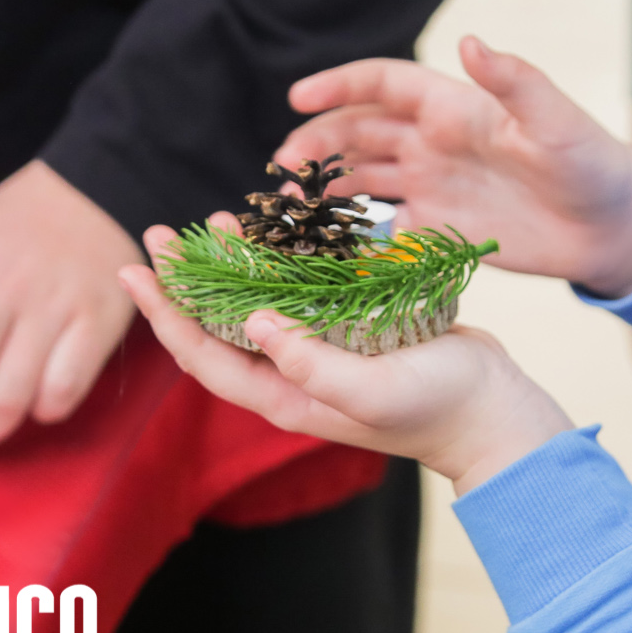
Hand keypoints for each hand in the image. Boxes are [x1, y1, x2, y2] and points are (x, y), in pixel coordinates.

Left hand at [121, 221, 573, 494]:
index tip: (136, 270)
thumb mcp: (372, 391)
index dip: (166, 315)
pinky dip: (287, 261)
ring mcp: (324, 352)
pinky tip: (283, 232)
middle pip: (221, 325)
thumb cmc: (440, 408)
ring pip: (260, 303)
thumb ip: (310, 363)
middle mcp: (295, 375)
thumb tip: (252, 321)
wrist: (495, 411)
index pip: (204, 356)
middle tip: (163, 233)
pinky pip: (304, 292)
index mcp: (286, 397)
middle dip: (187, 282)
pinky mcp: (354, 329)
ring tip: (219, 221)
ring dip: (234, 264)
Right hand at [277, 36, 631, 296]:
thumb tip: (470, 41)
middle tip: (281, 169)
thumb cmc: (591, 164)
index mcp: (455, 108)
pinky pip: (383, 229)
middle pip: (359, 132)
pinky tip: (322, 249)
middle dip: (316, 143)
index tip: (297, 97)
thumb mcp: (556, 121)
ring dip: (324, 187)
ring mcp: (435, 186)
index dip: (339, 85)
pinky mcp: (440, 229)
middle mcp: (436, 142)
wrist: (613, 228)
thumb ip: (514, 82)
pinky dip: (350, 236)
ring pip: (362, 178)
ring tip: (287, 207)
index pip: (384, 84)